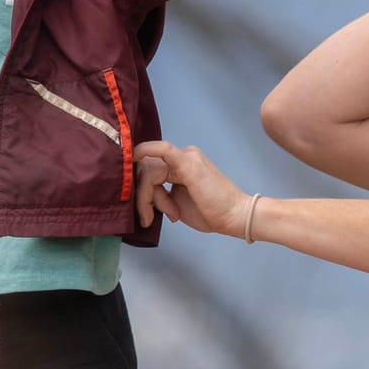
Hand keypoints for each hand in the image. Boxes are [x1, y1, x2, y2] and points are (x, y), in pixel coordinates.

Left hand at [134, 142, 252, 237]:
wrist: (236, 216)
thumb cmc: (212, 213)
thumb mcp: (177, 204)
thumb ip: (159, 195)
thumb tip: (140, 194)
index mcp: (181, 165)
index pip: (149, 172)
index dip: (142, 194)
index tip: (146, 214)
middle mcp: (183, 156)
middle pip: (146, 171)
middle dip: (143, 198)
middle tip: (150, 218)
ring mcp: (186, 157)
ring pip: (149, 172)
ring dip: (149, 198)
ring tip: (170, 215)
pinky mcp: (187, 163)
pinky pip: (162, 150)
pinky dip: (145, 150)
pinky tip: (132, 154)